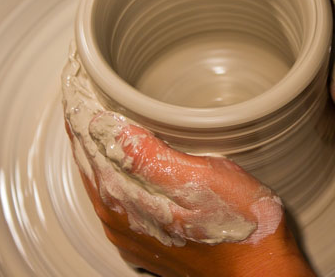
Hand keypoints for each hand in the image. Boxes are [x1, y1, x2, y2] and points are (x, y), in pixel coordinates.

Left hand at [64, 111, 312, 275]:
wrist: (258, 273)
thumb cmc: (237, 225)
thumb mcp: (198, 179)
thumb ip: (147, 155)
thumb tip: (104, 125)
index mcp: (124, 198)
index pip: (87, 142)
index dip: (80, 107)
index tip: (76, 77)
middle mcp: (118, 217)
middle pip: (86, 159)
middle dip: (80, 121)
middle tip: (78, 87)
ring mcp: (130, 229)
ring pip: (96, 177)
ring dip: (89, 143)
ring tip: (88, 114)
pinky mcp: (146, 236)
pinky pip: (111, 194)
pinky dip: (105, 167)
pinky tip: (114, 159)